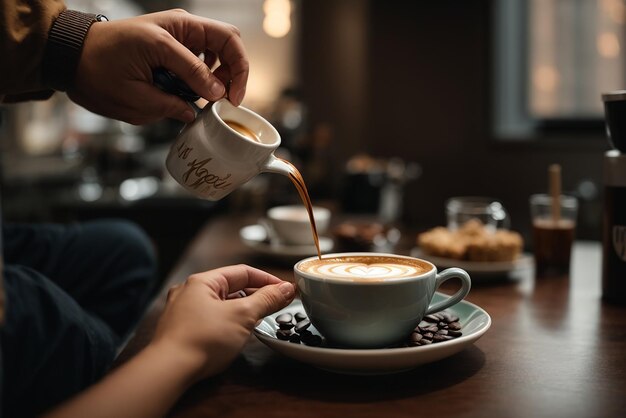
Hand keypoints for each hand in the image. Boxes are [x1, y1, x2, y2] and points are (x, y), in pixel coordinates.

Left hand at [69, 9, 248, 123]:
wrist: (72, 59)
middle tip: (226, 98)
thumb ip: (173, 100)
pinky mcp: (171, 49)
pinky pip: (199, 60)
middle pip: (227, 42)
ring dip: (218, 75)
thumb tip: (203, 106)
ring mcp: (176, 36)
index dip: (237, 73)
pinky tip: (193, 91)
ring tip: (208, 96)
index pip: (226, 43)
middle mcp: (180, 29)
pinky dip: (203, 77)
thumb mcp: (136, 91)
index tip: (231, 98)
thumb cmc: (96, 68)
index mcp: (174, 32)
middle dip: (233, 71)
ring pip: (216, 51)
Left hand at [150, 265, 294, 379]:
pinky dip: (229, 322)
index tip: (285, 290)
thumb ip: (267, 299)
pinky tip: (238, 333)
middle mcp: (189, 292)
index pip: (242, 272)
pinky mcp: (182, 331)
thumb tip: (286, 289)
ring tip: (261, 319)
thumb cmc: (202, 339)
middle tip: (278, 305)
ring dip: (243, 309)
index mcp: (202, 281)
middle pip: (232, 287)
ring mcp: (183, 312)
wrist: (170, 371)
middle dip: (257, 295)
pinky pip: (212, 319)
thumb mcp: (243, 315)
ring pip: (221, 304)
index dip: (267, 280)